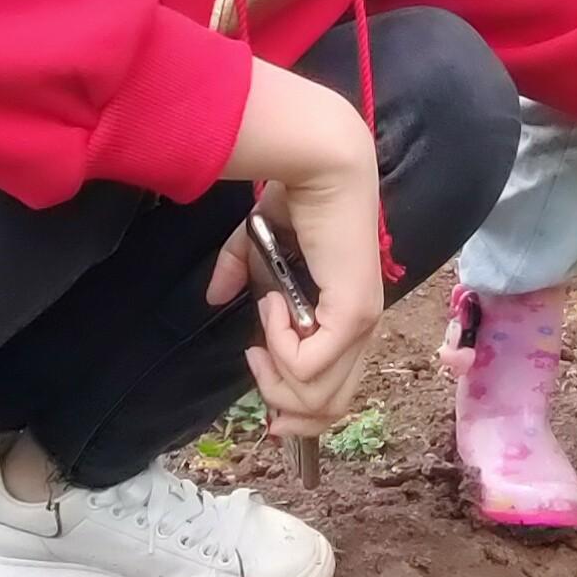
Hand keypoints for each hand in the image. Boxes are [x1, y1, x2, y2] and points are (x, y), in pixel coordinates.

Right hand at [212, 64, 387, 436]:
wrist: (322, 167)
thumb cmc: (296, 200)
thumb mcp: (256, 246)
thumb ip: (238, 273)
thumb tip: (213, 298)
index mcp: (348, 319)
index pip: (336, 392)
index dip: (297, 407)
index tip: (260, 383)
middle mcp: (363, 329)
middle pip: (331, 409)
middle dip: (284, 406)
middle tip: (255, 361)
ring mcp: (362, 325)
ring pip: (319, 397)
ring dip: (277, 374)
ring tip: (263, 333)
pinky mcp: (353, 315)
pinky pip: (308, 364)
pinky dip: (280, 346)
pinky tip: (272, 305)